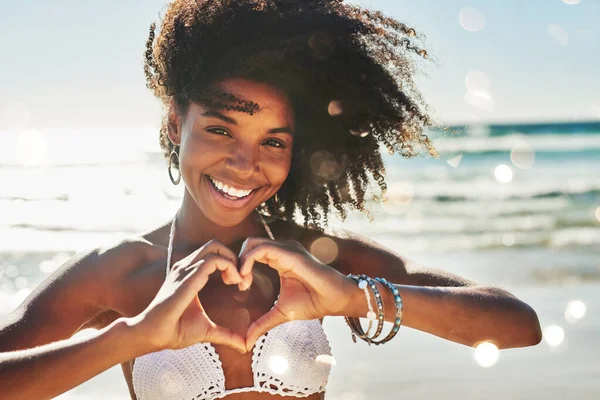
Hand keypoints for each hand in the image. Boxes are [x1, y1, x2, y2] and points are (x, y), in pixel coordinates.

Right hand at [129, 240, 245, 352]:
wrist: (153, 336)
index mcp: (189, 274)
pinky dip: (229, 266)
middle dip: (234, 257)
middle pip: (215, 244)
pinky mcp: (188, 277)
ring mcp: (185, 270)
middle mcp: (186, 267)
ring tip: (238, 282)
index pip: (213, 254)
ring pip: (215, 247)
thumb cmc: (174, 331)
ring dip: (233, 262)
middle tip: (242, 279)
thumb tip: (244, 346)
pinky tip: (233, 282)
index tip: (240, 284)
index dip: (232, 264)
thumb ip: (226, 334)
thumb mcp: (207, 329)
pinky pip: (213, 260)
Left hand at [238, 237, 356, 349]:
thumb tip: (246, 342)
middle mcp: (281, 250)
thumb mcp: (280, 313)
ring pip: (252, 243)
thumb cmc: (313, 303)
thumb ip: (262, 323)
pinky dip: (247, 261)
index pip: (251, 252)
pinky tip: (246, 278)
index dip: (240, 266)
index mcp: (279, 259)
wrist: (334, 301)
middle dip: (236, 261)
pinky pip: (261, 249)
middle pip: (248, 244)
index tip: (239, 286)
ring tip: (241, 282)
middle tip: (234, 282)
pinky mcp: (289, 253)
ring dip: (240, 261)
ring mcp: (285, 249)